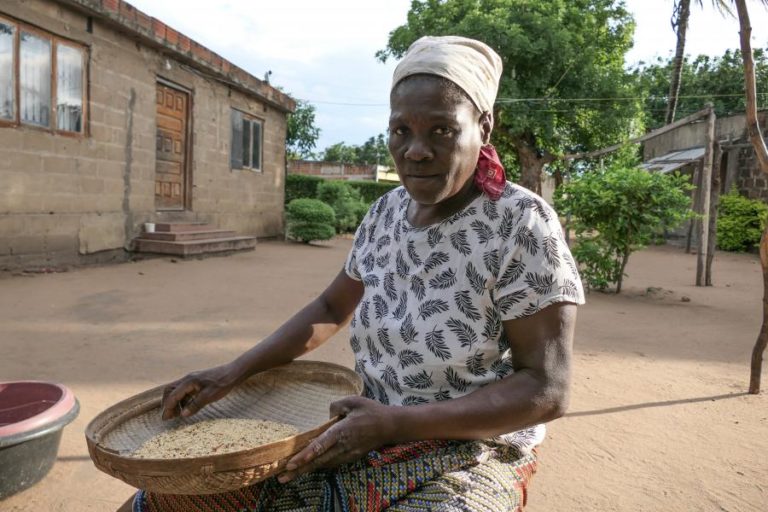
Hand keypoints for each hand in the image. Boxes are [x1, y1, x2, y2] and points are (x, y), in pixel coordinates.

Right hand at [161, 363, 240, 419]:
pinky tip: (186, 408)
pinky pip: (184, 391)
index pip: (172, 395)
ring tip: (176, 415)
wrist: (234, 372)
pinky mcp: (196, 382)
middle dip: (167, 403)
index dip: (167, 408)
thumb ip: (195, 405)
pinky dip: (182, 400)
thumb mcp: (209, 396)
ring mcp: (192, 380)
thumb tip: (182, 415)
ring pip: (176, 391)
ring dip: (174, 402)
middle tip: (168, 417)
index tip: (165, 419)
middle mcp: (187, 379)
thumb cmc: (223, 383)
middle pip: (169, 390)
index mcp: (189, 381)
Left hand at [278, 396, 399, 482]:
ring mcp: (348, 454)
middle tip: (282, 478)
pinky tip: (310, 466)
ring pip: (324, 464)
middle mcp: (343, 446)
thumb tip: (327, 417)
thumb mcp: (353, 400)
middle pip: (318, 461)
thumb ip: (336, 406)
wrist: (390, 426)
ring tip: (291, 475)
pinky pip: (332, 462)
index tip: (291, 464)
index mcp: (342, 431)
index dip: (304, 456)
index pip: (319, 446)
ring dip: (308, 469)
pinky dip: (319, 465)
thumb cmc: (371, 411)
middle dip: (300, 470)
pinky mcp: (351, 457)